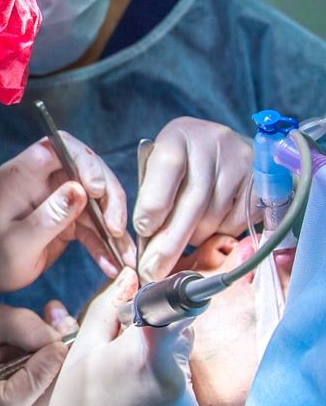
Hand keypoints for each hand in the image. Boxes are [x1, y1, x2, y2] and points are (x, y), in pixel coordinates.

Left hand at [0, 132, 135, 293]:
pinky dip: (104, 243)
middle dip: (108, 196)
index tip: (97, 190)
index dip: (85, 161)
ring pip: (97, 200)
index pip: (60, 146)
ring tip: (123, 254)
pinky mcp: (66, 217)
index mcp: (22, 174)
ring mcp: (56, 197)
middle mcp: (42, 179)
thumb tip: (81, 190)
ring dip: (112, 225)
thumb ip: (49, 217)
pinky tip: (112, 264)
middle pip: (87, 171)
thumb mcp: (18, 243)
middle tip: (115, 226)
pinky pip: (92, 224)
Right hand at [0, 304, 69, 405]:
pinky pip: (53, 390)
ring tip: (64, 328)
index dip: (41, 373)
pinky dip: (60, 366)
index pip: (13, 400)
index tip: (58, 345)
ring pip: (53, 395)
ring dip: (64, 362)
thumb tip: (57, 338)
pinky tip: (60, 341)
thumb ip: (22, 326)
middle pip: (40, 399)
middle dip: (60, 363)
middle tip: (69, 328)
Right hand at [45, 267, 198, 405]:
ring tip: (128, 382)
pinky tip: (138, 401)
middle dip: (158, 330)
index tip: (151, 304)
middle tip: (125, 350)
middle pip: (181, 329)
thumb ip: (108, 309)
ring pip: (180, 357)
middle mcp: (176, 371)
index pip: (178, 303)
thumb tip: (130, 277)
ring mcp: (187, 397)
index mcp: (146, 349)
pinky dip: (164, 384)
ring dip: (160, 358)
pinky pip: (182, 385)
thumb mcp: (83, 351)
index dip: (166, 296)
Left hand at [134, 117, 252, 281]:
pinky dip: (217, 234)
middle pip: (193, 201)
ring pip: (213, 216)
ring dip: (192, 238)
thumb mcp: (158, 171)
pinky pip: (235, 222)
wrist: (221, 149)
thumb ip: (152, 198)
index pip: (167, 167)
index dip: (155, 203)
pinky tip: (208, 227)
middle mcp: (213, 142)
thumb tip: (147, 244)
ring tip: (181, 240)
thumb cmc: (179, 166)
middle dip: (169, 242)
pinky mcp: (261, 182)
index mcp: (178, 135)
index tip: (143, 231)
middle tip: (152, 270)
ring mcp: (241, 161)